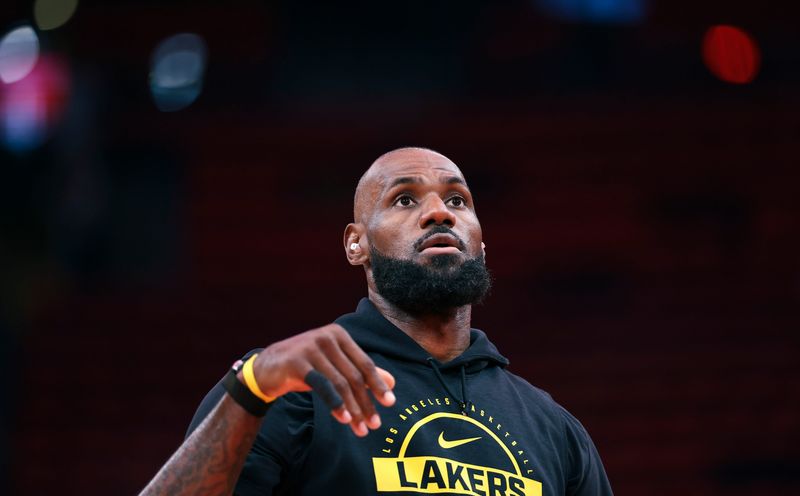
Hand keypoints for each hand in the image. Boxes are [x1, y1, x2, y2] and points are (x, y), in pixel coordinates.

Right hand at [248, 323, 395, 436]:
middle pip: (354, 376)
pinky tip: (344, 418)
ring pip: (340, 383)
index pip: (365, 363)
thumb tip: (392, 383)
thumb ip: (361, 373)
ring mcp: (311, 348)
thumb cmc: (306, 368)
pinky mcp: (297, 362)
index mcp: (339, 335)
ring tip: (360, 428)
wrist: (267, 369)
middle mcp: (327, 337)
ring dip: (353, 409)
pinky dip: (336, 404)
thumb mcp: (335, 368)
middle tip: (374, 425)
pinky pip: (323, 386)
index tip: (390, 403)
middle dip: (366, 403)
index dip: (378, 385)